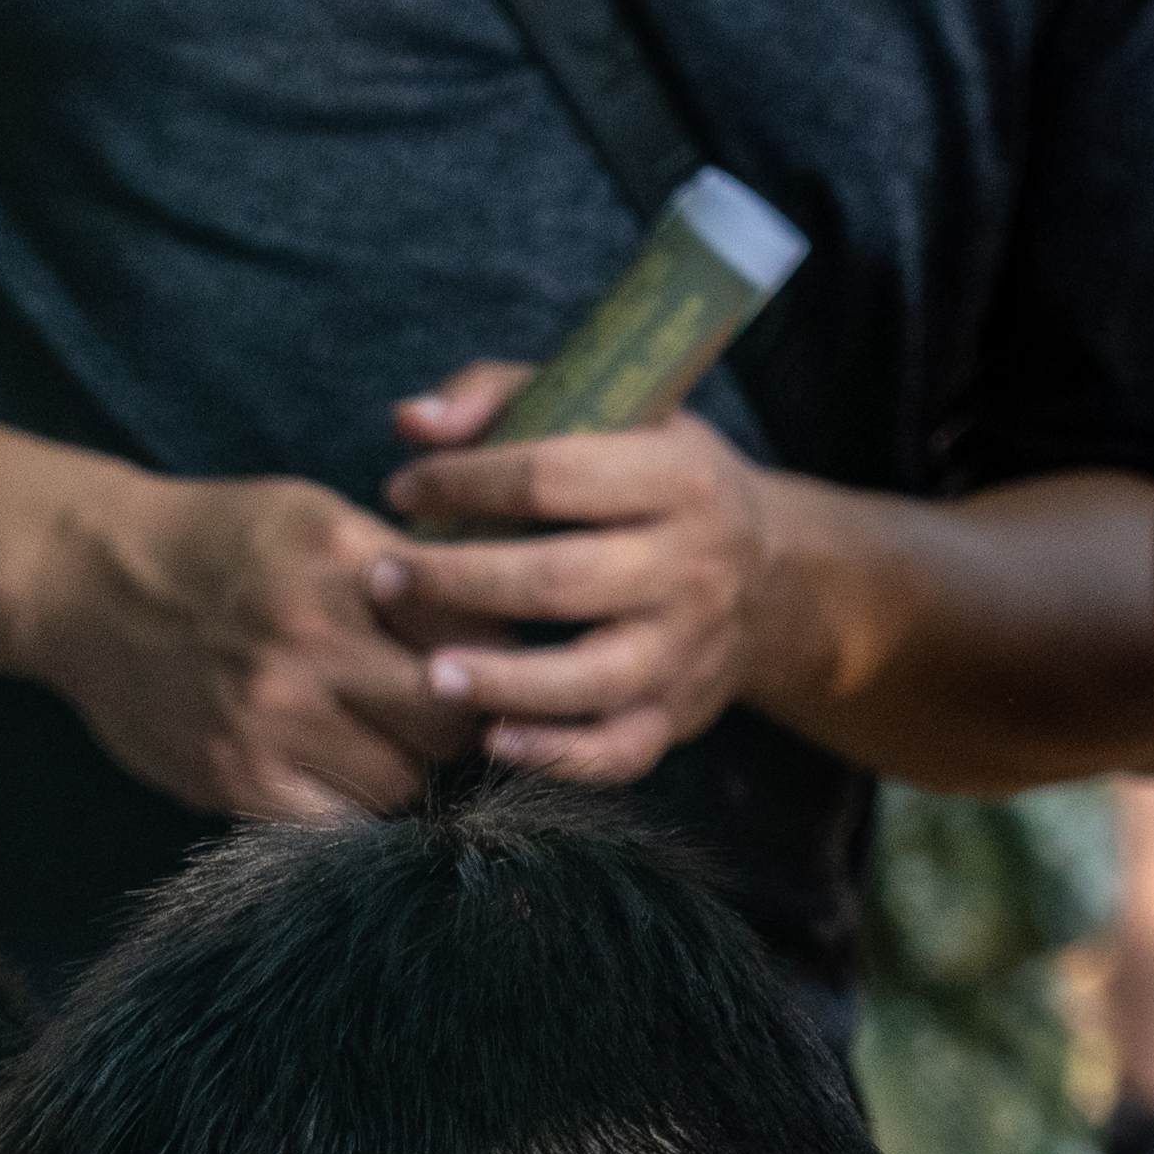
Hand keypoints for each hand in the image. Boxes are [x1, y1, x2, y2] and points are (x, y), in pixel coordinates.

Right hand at [23, 471, 475, 821]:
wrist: (84, 582)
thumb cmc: (215, 545)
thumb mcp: (314, 519)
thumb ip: (405, 570)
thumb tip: (503, 630)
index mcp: (342, 561)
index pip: (474, 634)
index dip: (499, 660)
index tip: (495, 669)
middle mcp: (310, 638)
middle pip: (450, 719)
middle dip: (464, 726)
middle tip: (450, 720)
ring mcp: (268, 715)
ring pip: (401, 782)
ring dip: (409, 774)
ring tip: (390, 748)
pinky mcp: (231, 776)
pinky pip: (334, 825)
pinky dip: (353, 811)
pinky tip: (342, 779)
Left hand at [372, 364, 777, 784]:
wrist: (772, 574)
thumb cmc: (656, 482)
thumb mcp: (613, 414)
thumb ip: (506, 398)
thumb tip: (411, 423)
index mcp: (677, 476)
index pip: (554, 476)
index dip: (466, 483)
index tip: (402, 491)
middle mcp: (692, 565)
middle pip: (560, 580)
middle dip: (458, 581)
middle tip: (381, 580)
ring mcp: (687, 649)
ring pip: (587, 678)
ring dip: (499, 681)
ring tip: (425, 675)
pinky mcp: (679, 715)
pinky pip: (615, 752)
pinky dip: (553, 756)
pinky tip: (490, 738)